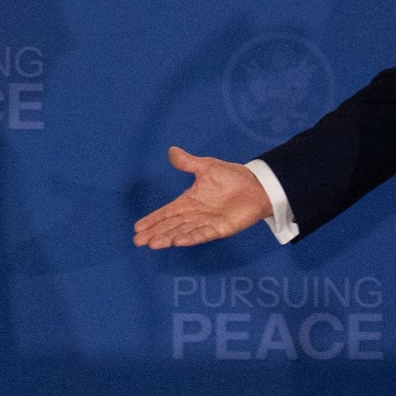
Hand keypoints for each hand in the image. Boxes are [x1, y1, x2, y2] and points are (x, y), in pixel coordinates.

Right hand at [133, 146, 272, 248]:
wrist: (258, 185)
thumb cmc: (232, 177)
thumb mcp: (207, 166)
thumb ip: (188, 162)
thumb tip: (172, 151)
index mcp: (188, 202)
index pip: (166, 212)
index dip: (152, 220)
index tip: (137, 227)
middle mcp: (194, 215)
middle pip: (171, 226)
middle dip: (155, 233)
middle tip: (138, 241)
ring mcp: (207, 223)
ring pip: (183, 232)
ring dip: (168, 238)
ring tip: (153, 244)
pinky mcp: (221, 229)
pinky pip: (203, 234)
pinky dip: (191, 238)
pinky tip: (178, 242)